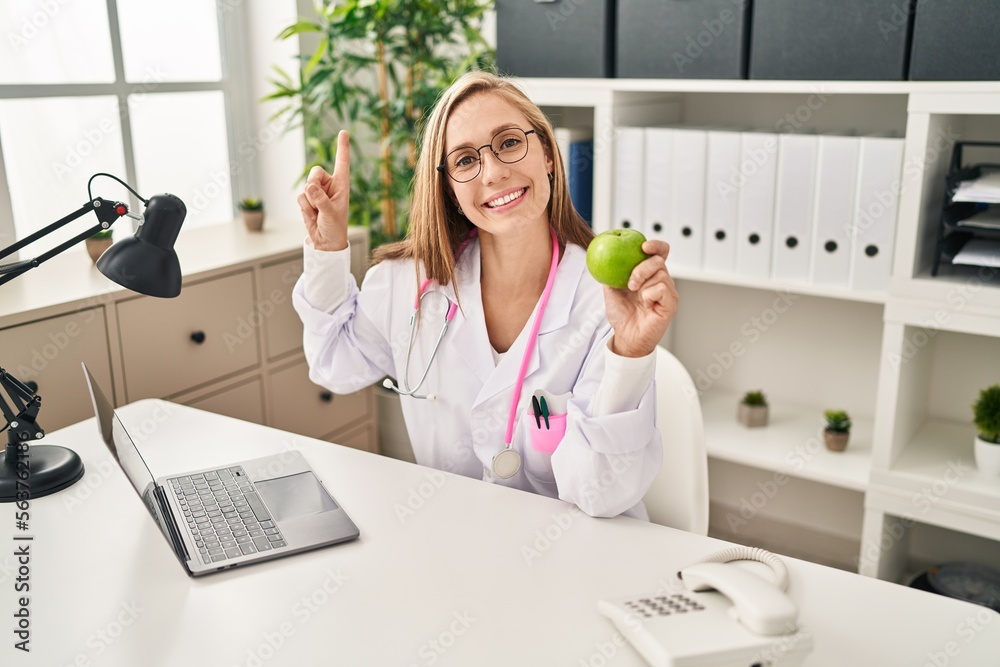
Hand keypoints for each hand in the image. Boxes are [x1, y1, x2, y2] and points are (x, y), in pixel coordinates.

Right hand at [298, 130, 349, 251]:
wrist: (325, 240)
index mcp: (341, 185)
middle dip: (314, 186)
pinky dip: (304, 208)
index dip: (342, 147)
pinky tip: (313, 215)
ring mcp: (316, 191)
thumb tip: (309, 187)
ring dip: (310, 202)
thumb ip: (320, 200)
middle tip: (320, 203)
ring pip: (305, 186)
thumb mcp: (331, 213)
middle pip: (315, 171)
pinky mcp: (306, 198)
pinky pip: (299, 197)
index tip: (344, 131)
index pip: (342, 163)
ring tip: (319, 213)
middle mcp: (329, 185)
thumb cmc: (335, 227)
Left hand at [602, 240, 678, 357]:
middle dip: (641, 268)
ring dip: (643, 284)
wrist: (625, 336)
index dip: (656, 245)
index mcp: (650, 274)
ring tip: (636, 296)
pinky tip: (646, 304)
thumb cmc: (622, 314)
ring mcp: (668, 292)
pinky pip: (662, 289)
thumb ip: (611, 271)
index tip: (644, 246)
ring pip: (660, 274)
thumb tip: (604, 255)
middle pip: (658, 260)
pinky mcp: (671, 303)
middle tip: (630, 283)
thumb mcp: (611, 289)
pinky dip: (649, 295)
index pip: (660, 252)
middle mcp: (662, 280)